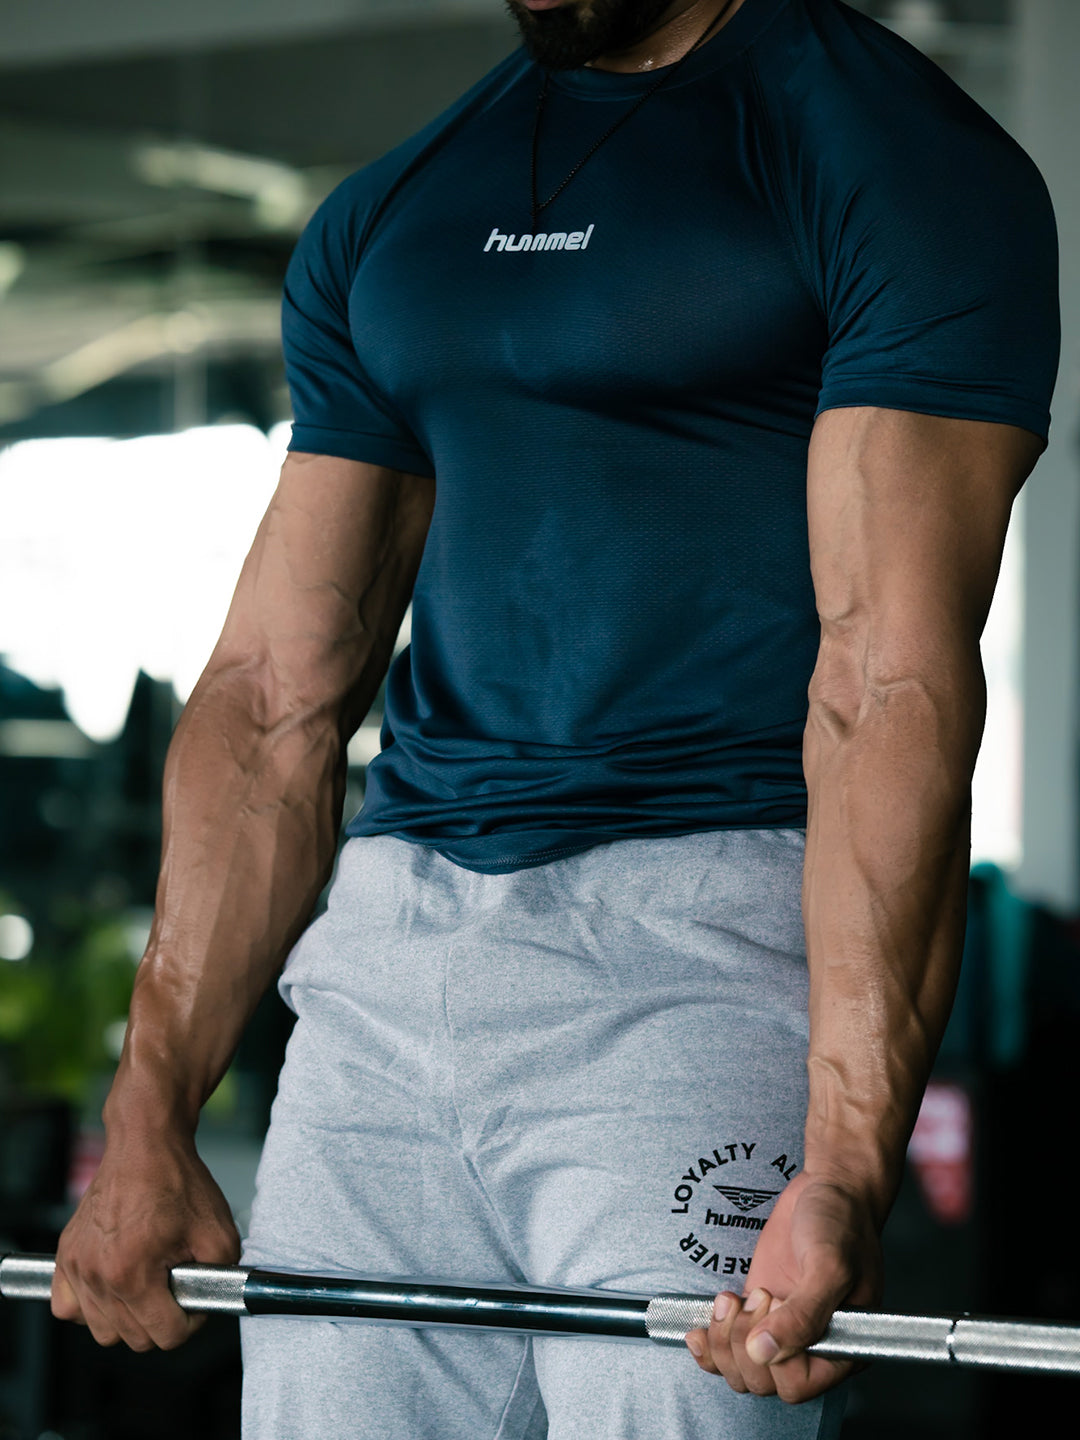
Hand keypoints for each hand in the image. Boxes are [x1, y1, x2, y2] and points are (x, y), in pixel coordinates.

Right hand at [51, 1120, 239, 1351]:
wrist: (145, 1145)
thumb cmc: (177, 1181)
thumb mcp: (219, 1231)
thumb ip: (221, 1278)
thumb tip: (211, 1303)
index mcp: (133, 1272)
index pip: (165, 1335)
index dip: (190, 1321)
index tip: (194, 1299)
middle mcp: (98, 1275)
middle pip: (133, 1338)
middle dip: (161, 1319)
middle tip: (174, 1287)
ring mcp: (76, 1266)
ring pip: (102, 1330)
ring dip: (128, 1317)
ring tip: (148, 1284)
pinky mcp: (65, 1256)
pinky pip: (68, 1307)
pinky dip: (90, 1306)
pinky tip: (114, 1286)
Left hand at [684, 1170, 882, 1402]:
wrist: (830, 1188)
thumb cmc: (843, 1222)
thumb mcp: (829, 1265)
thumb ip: (803, 1314)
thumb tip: (764, 1352)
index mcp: (842, 1347)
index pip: (797, 1385)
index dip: (773, 1355)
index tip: (772, 1305)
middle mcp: (811, 1346)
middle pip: (762, 1381)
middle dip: (743, 1341)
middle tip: (757, 1294)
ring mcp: (781, 1329)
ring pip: (739, 1369)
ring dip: (723, 1338)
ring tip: (733, 1298)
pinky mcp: (757, 1312)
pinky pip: (727, 1347)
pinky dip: (708, 1342)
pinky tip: (700, 1325)